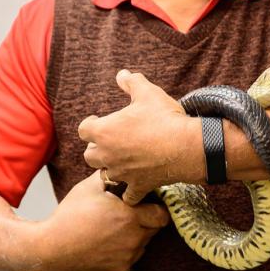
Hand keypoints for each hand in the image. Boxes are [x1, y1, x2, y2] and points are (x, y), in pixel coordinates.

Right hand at [35, 170, 168, 270]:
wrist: (52, 248)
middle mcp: (134, 238)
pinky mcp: (120, 269)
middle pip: (155, 229)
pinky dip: (126, 250)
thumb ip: (108, 177)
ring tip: (116, 228)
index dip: (156, 207)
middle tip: (130, 214)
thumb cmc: (69, 217)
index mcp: (130, 217)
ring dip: (137, 235)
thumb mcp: (88, 188)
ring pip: (144, 243)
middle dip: (147, 220)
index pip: (162, 214)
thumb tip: (117, 167)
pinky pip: (132, 257)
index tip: (147, 204)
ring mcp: (128, 256)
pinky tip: (109, 242)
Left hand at [79, 69, 202, 204]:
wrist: (186, 146)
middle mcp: (108, 154)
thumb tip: (122, 74)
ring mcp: (122, 173)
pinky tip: (135, 186)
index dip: (90, 124)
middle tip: (109, 142)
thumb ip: (132, 82)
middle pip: (89, 156)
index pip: (83, 129)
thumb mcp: (148, 93)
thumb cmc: (164, 118)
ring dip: (110, 169)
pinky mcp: (138, 186)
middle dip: (97, 149)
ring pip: (105, 175)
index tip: (98, 120)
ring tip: (121, 162)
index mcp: (104, 131)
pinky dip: (129, 192)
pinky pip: (127, 196)